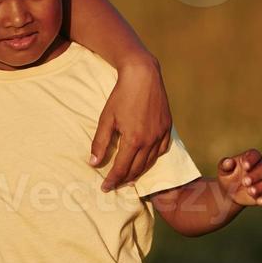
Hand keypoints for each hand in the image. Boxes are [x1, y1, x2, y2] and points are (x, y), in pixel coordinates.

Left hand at [91, 56, 172, 191]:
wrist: (143, 75)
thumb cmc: (121, 95)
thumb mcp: (106, 118)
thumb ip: (100, 143)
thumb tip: (93, 163)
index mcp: (134, 140)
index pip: (122, 168)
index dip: (113, 180)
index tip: (105, 188)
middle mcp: (150, 140)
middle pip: (137, 168)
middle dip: (125, 179)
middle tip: (116, 185)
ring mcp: (161, 134)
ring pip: (151, 161)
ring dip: (139, 171)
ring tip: (129, 177)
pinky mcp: (168, 126)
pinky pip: (162, 149)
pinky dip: (153, 158)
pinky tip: (146, 159)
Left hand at [217, 149, 261, 207]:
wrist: (230, 193)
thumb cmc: (227, 177)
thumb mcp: (223, 171)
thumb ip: (225, 165)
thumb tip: (229, 162)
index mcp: (251, 158)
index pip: (255, 155)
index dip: (252, 159)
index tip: (245, 166)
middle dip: (256, 175)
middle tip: (244, 182)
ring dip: (261, 187)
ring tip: (249, 191)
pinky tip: (259, 201)